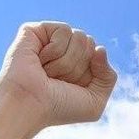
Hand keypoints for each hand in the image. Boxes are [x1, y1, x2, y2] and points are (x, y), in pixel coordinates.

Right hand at [0, 21, 117, 138]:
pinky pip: (64, 30)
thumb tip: (100, 48)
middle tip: (58, 80)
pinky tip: (40, 60)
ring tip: (47, 73)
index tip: (71, 87)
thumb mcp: (94, 102)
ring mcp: (49, 40)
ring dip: (66, 61)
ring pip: (80, 36)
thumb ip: (108, 77)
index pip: (98, 53)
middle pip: (90, 43)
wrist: (30, 105)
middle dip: (78, 66)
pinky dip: (56, 49)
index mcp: (77, 66)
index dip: (91, 72)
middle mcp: (64, 51)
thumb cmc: (58, 108)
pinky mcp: (36, 30)